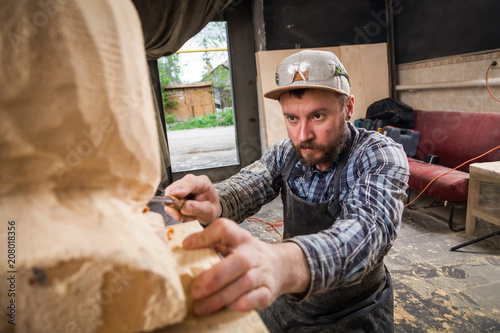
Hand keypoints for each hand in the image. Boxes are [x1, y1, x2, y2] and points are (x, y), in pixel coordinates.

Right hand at [164, 174, 221, 224]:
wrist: (208, 210)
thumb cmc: (210, 207)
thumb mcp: (209, 211)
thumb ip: (198, 208)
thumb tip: (184, 207)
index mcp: (202, 182)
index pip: (190, 182)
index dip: (181, 188)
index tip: (176, 195)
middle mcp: (190, 181)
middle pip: (175, 188)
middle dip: (175, 203)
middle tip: (180, 215)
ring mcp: (181, 186)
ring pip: (169, 195)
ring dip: (174, 208)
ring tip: (185, 214)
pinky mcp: (175, 192)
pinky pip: (168, 201)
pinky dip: (173, 210)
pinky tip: (182, 212)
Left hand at [183, 218, 309, 315]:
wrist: (280, 265)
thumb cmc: (247, 255)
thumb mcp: (232, 243)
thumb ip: (211, 243)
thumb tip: (182, 247)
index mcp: (240, 238)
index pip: (225, 228)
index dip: (205, 235)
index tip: (186, 245)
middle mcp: (253, 254)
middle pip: (238, 262)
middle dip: (215, 278)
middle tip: (194, 291)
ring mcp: (262, 273)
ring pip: (245, 283)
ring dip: (221, 297)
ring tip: (200, 307)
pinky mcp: (268, 291)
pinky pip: (257, 298)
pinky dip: (242, 304)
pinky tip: (227, 308)